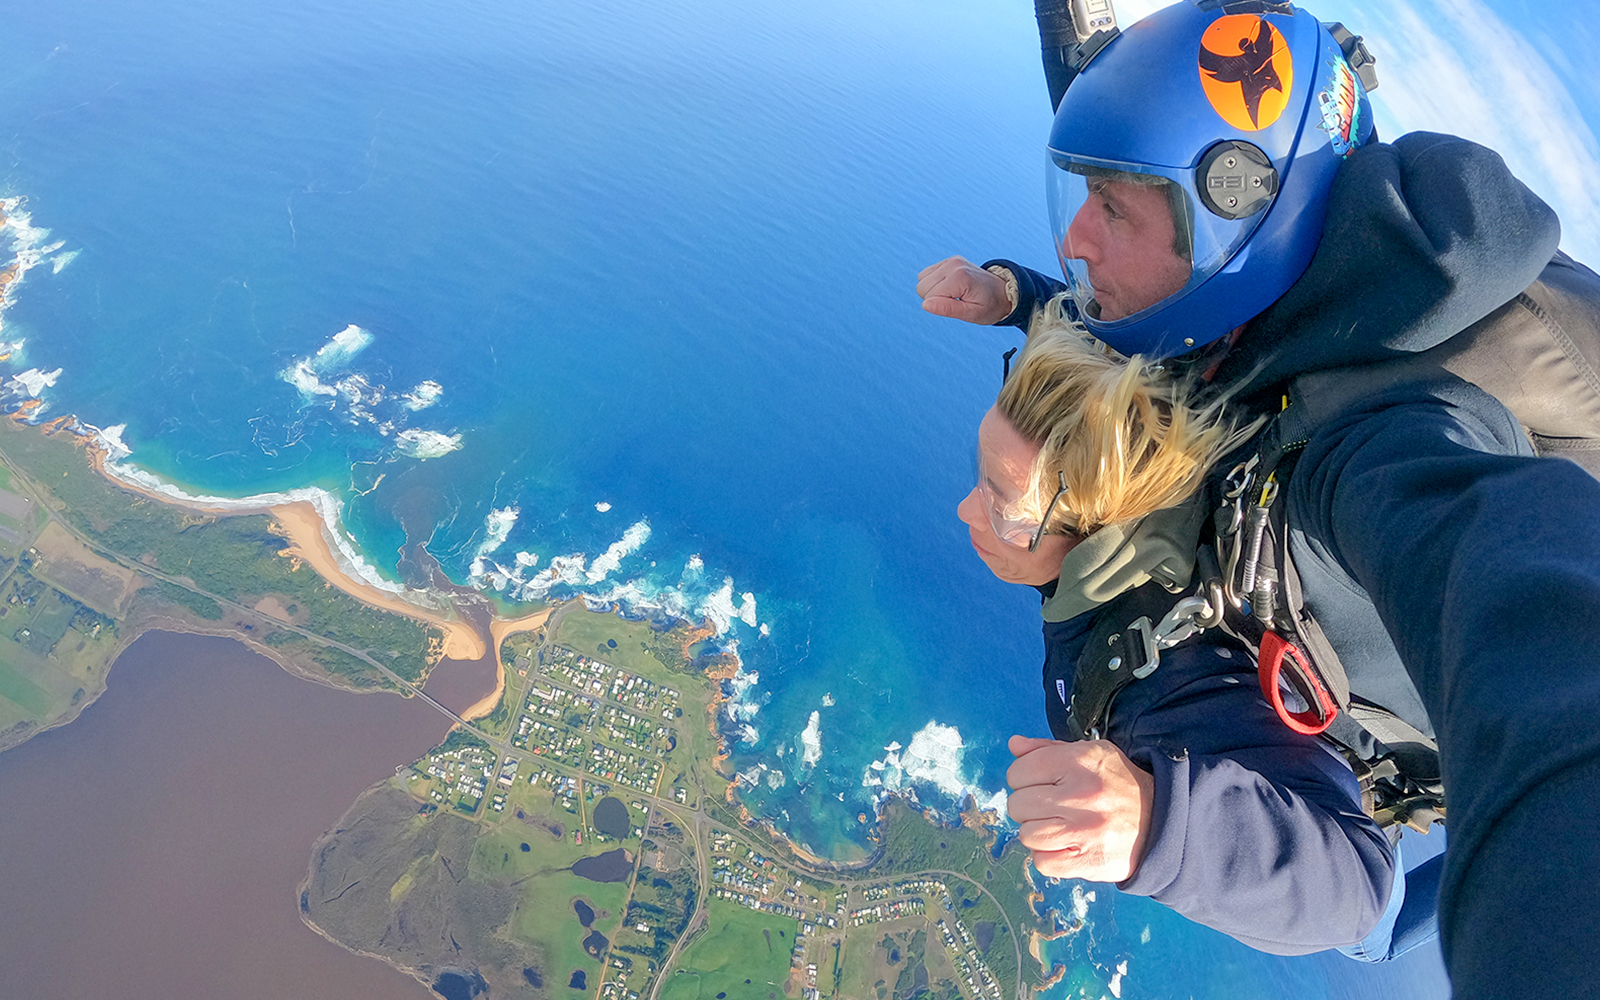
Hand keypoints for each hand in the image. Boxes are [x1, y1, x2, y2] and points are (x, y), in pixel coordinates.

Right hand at [916, 256, 1013, 324]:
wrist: (1002, 292)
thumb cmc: (989, 306)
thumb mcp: (972, 314)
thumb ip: (948, 309)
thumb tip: (925, 305)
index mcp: (959, 277)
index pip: (928, 297)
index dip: (940, 307)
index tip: (959, 305)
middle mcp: (953, 264)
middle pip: (921, 287)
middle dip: (934, 299)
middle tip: (957, 301)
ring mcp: (950, 260)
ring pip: (921, 281)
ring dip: (934, 291)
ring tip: (954, 294)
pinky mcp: (948, 261)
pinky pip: (926, 274)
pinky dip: (935, 283)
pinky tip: (950, 287)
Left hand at [1006, 735, 1154, 882]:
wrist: (1161, 822)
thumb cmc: (1117, 785)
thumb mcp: (1089, 754)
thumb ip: (1047, 749)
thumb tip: (1015, 745)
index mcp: (1080, 761)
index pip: (1019, 771)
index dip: (1023, 778)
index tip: (1039, 784)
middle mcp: (1082, 794)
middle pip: (1018, 804)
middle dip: (1028, 806)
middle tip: (1050, 807)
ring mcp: (1085, 830)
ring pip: (1027, 834)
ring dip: (1037, 832)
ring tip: (1058, 826)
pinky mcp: (1089, 861)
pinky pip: (1041, 862)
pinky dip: (1048, 856)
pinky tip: (1065, 846)